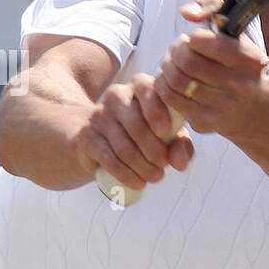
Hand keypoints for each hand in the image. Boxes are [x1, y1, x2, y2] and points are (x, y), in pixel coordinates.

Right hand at [74, 73, 193, 192]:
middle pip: (137, 125)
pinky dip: (127, 174)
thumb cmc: (144, 134)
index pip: (148, 90)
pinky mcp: (87, 137)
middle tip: (163, 167)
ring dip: (143, 168)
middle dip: (155, 152)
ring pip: (124, 146)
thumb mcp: (167, 135)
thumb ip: (181, 145)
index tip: (165, 133)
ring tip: (154, 177)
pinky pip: (109, 159)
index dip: (158, 112)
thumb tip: (180, 162)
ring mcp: (99, 116)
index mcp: (140, 86)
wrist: (100, 139)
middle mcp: (117, 95)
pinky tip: (138, 182)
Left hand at [156, 0, 268, 137]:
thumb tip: (188, 14)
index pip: (203, 41)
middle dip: (175, 53)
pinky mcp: (207, 122)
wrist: (252, 108)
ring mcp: (224, 106)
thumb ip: (211, 4)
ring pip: (176, 80)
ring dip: (168, 69)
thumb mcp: (233, 27)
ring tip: (174, 66)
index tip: (197, 41)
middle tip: (179, 53)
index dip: (193, 38)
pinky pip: (172, 100)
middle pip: (186, 61)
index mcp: (249, 58)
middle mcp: (241, 85)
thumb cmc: (236, 61)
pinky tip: (172, 83)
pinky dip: (165, 87)